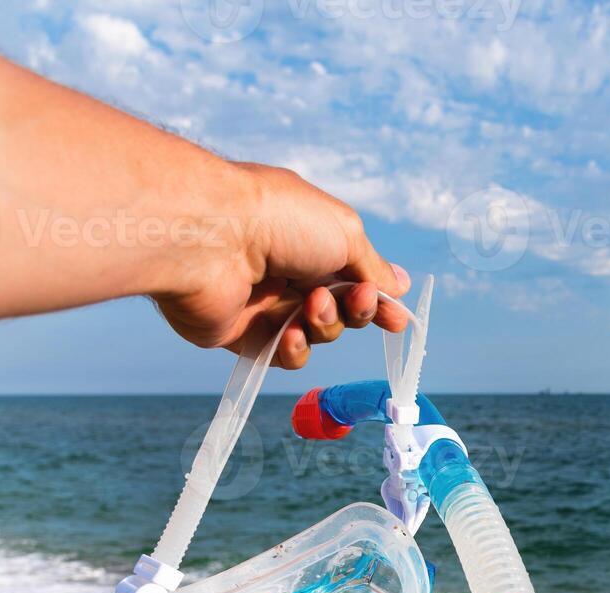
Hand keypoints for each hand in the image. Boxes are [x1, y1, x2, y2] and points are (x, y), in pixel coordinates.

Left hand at [153, 163, 410, 369]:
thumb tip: (400, 286)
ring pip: (316, 333)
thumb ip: (373, 268)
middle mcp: (287, 268)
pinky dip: (295, 348)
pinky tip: (290, 333)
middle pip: (340, 308)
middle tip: (355, 300)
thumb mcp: (345, 233)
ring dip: (325, 325)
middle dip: (355, 309)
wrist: (209, 238)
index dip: (377, 300)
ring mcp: (264, 302)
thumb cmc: (278, 220)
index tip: (396, 319)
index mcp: (309, 236)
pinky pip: (283, 355)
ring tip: (309, 307)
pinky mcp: (241, 333)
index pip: (355, 276)